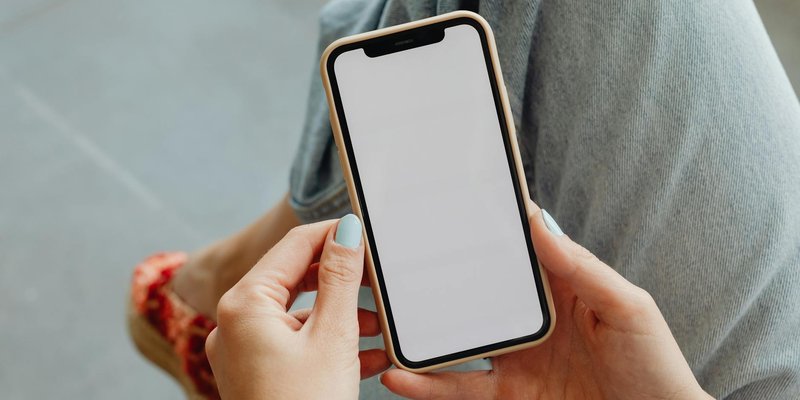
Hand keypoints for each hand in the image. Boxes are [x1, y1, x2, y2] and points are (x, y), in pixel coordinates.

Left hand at [205, 215, 390, 399]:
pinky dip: (326, 340)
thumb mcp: (332, 335)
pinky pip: (293, 341)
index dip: (332, 233)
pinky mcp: (256, 371)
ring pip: (297, 313)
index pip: (294, 246)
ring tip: (376, 325)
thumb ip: (341, 278)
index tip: (364, 229)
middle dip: (339, 280)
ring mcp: (243, 349)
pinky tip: (363, 351)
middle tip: (376, 279)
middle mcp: (235, 322)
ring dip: (339, 314)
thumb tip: (347, 231)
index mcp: (244, 304)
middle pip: (294, 278)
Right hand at [381, 204, 712, 399]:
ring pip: (456, 340)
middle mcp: (530, 319)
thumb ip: (582, 267)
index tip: (448, 206)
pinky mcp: (508, 395)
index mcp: (561, 287)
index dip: (485, 228)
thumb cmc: (656, 366)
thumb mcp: (627, 308)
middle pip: (475, 291)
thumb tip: (539, 223)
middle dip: (436, 277)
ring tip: (384, 320)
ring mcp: (516, 358)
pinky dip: (428, 385)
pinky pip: (460, 389)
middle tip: (394, 262)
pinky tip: (401, 377)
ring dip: (420, 333)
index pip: (515, 250)